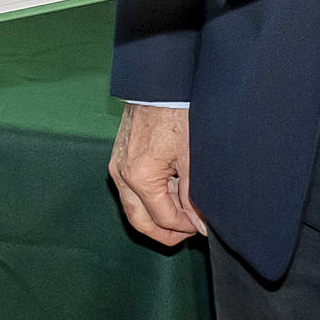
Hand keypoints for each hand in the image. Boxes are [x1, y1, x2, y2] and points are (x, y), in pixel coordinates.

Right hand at [108, 102, 208, 246]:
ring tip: (183, 210)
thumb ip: (193, 196)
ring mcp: (117, 167)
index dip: (186, 227)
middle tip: (189, 232)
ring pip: (133, 208)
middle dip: (166, 232)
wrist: (158, 86)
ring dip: (157, 215)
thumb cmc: (176, 115)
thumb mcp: (192, 159)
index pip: (163, 218)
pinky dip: (149, 199)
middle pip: (140, 222)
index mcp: (141, 177)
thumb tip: (199, 225)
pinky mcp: (118, 159)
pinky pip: (130, 191)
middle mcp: (122, 176)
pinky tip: (171, 192)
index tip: (202, 226)